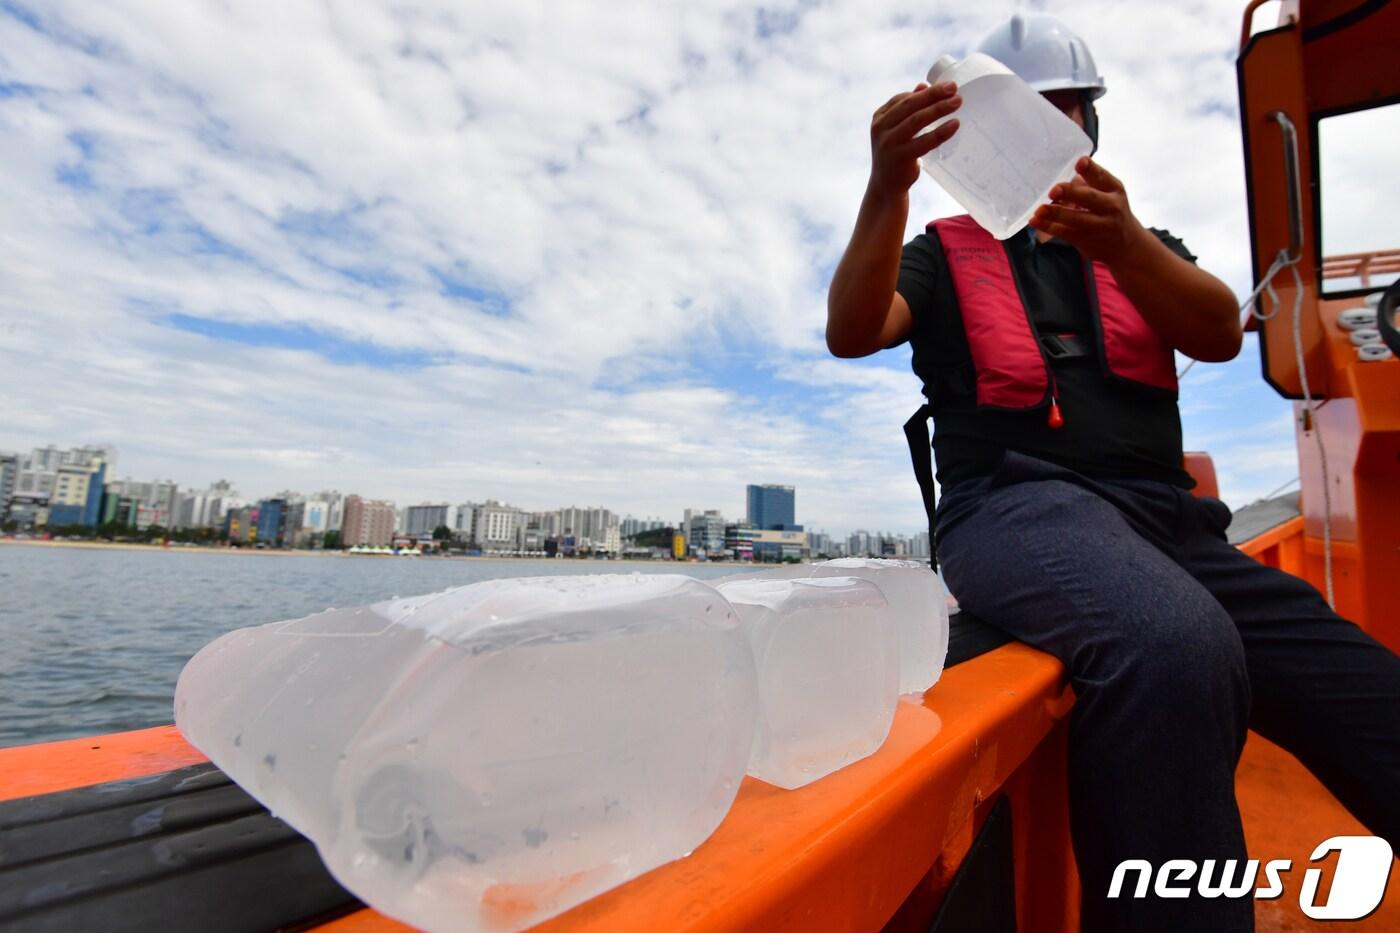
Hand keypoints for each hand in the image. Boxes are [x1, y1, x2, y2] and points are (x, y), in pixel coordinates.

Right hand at [869, 82, 961, 197]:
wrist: (885, 185)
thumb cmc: (895, 153)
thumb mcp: (895, 129)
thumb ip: (907, 110)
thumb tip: (923, 86)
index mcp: (879, 118)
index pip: (903, 98)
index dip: (926, 91)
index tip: (947, 86)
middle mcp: (881, 128)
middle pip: (910, 105)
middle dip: (934, 95)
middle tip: (954, 89)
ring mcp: (889, 143)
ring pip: (917, 121)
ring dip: (939, 109)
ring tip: (957, 103)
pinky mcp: (900, 158)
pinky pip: (924, 142)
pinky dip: (941, 132)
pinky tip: (954, 124)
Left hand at [1030, 157, 1148, 265]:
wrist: (1125, 245)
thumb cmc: (1111, 211)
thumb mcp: (1109, 194)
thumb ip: (1089, 183)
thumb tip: (1065, 177)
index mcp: (1114, 189)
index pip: (1102, 177)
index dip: (1090, 169)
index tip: (1080, 162)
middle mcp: (1109, 207)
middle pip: (1089, 198)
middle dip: (1071, 193)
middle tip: (1054, 190)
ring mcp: (1098, 225)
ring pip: (1075, 218)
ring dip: (1055, 213)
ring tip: (1039, 209)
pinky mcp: (1085, 239)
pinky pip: (1064, 232)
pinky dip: (1048, 226)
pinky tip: (1035, 221)